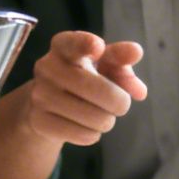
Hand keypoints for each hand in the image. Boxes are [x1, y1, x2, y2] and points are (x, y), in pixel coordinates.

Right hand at [20, 30, 148, 146]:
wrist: (48, 102)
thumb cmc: (85, 76)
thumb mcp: (105, 63)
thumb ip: (123, 64)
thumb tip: (140, 90)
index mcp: (63, 46)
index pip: (73, 43)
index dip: (86, 44)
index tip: (98, 46)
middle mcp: (47, 67)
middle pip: (100, 90)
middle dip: (121, 102)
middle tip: (121, 104)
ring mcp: (40, 95)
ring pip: (96, 118)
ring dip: (107, 120)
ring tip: (100, 114)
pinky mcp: (38, 121)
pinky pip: (83, 135)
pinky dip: (93, 134)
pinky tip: (86, 126)